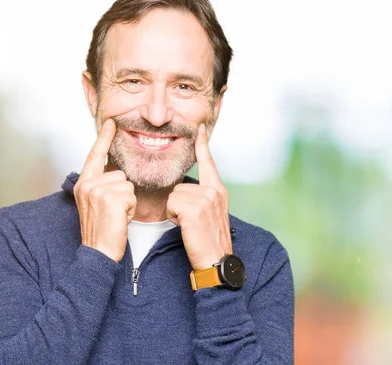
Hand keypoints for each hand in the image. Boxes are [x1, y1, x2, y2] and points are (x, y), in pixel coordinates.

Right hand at [73, 119, 135, 261]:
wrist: (98, 252)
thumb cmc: (102, 230)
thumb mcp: (96, 203)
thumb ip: (103, 185)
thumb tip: (117, 172)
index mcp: (83, 183)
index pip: (94, 155)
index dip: (104, 138)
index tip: (111, 122)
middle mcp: (86, 184)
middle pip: (120, 174)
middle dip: (123, 193)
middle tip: (113, 211)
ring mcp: (96, 191)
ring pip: (128, 184)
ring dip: (128, 201)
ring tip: (116, 216)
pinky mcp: (109, 199)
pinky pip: (131, 195)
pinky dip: (131, 209)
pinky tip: (120, 219)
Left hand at [167, 123, 231, 270]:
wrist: (217, 262)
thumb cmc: (209, 242)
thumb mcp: (212, 214)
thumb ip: (203, 198)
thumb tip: (184, 191)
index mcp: (219, 190)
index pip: (209, 162)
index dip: (203, 144)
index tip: (200, 127)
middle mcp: (215, 191)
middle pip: (180, 185)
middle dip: (178, 203)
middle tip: (191, 222)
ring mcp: (206, 199)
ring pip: (174, 195)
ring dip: (175, 211)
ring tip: (188, 226)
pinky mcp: (196, 209)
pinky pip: (172, 203)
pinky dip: (172, 216)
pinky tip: (185, 227)